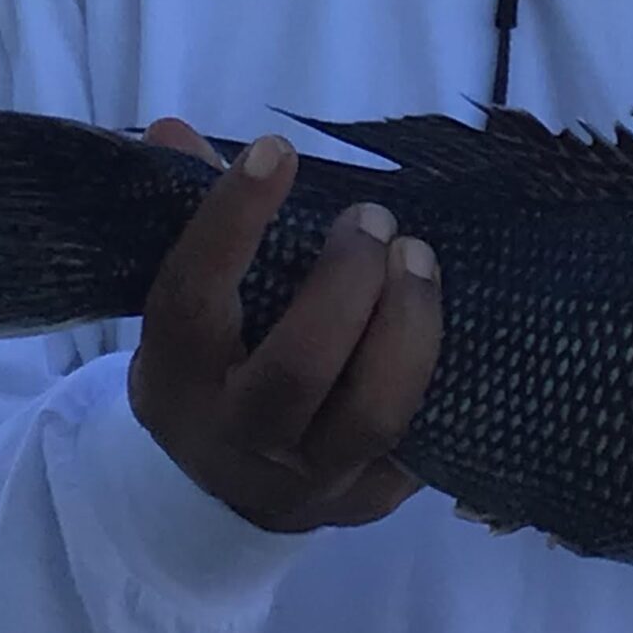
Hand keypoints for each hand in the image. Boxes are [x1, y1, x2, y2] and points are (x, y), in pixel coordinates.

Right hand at [127, 121, 440, 532]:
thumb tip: (176, 130)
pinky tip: (457, 325)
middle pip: (297, 369)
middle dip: (347, 284)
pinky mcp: (367, 503)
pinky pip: (418, 443)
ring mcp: (306, 480)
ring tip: (419, 259)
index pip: (194, 297)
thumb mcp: (185, 304)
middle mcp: (235, 437)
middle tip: (376, 219)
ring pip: (370, 414)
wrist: (217, 490)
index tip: (278, 152)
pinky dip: (442, 382)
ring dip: (408, 327)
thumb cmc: (212, 365)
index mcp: (176, 376)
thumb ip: (189, 217)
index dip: (234, 221)